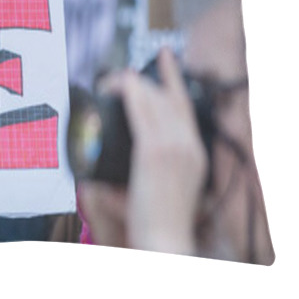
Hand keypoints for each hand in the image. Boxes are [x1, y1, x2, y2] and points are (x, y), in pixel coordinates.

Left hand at [79, 49, 207, 255]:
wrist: (166, 244)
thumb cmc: (158, 226)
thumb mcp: (159, 193)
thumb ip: (139, 176)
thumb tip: (103, 175)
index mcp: (195, 153)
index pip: (185, 105)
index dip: (173, 75)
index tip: (166, 54)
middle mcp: (188, 145)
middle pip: (164, 96)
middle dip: (139, 80)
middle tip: (116, 77)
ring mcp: (174, 146)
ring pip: (151, 97)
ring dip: (127, 83)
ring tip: (108, 82)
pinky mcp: (155, 151)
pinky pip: (140, 109)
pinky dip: (127, 91)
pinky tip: (115, 84)